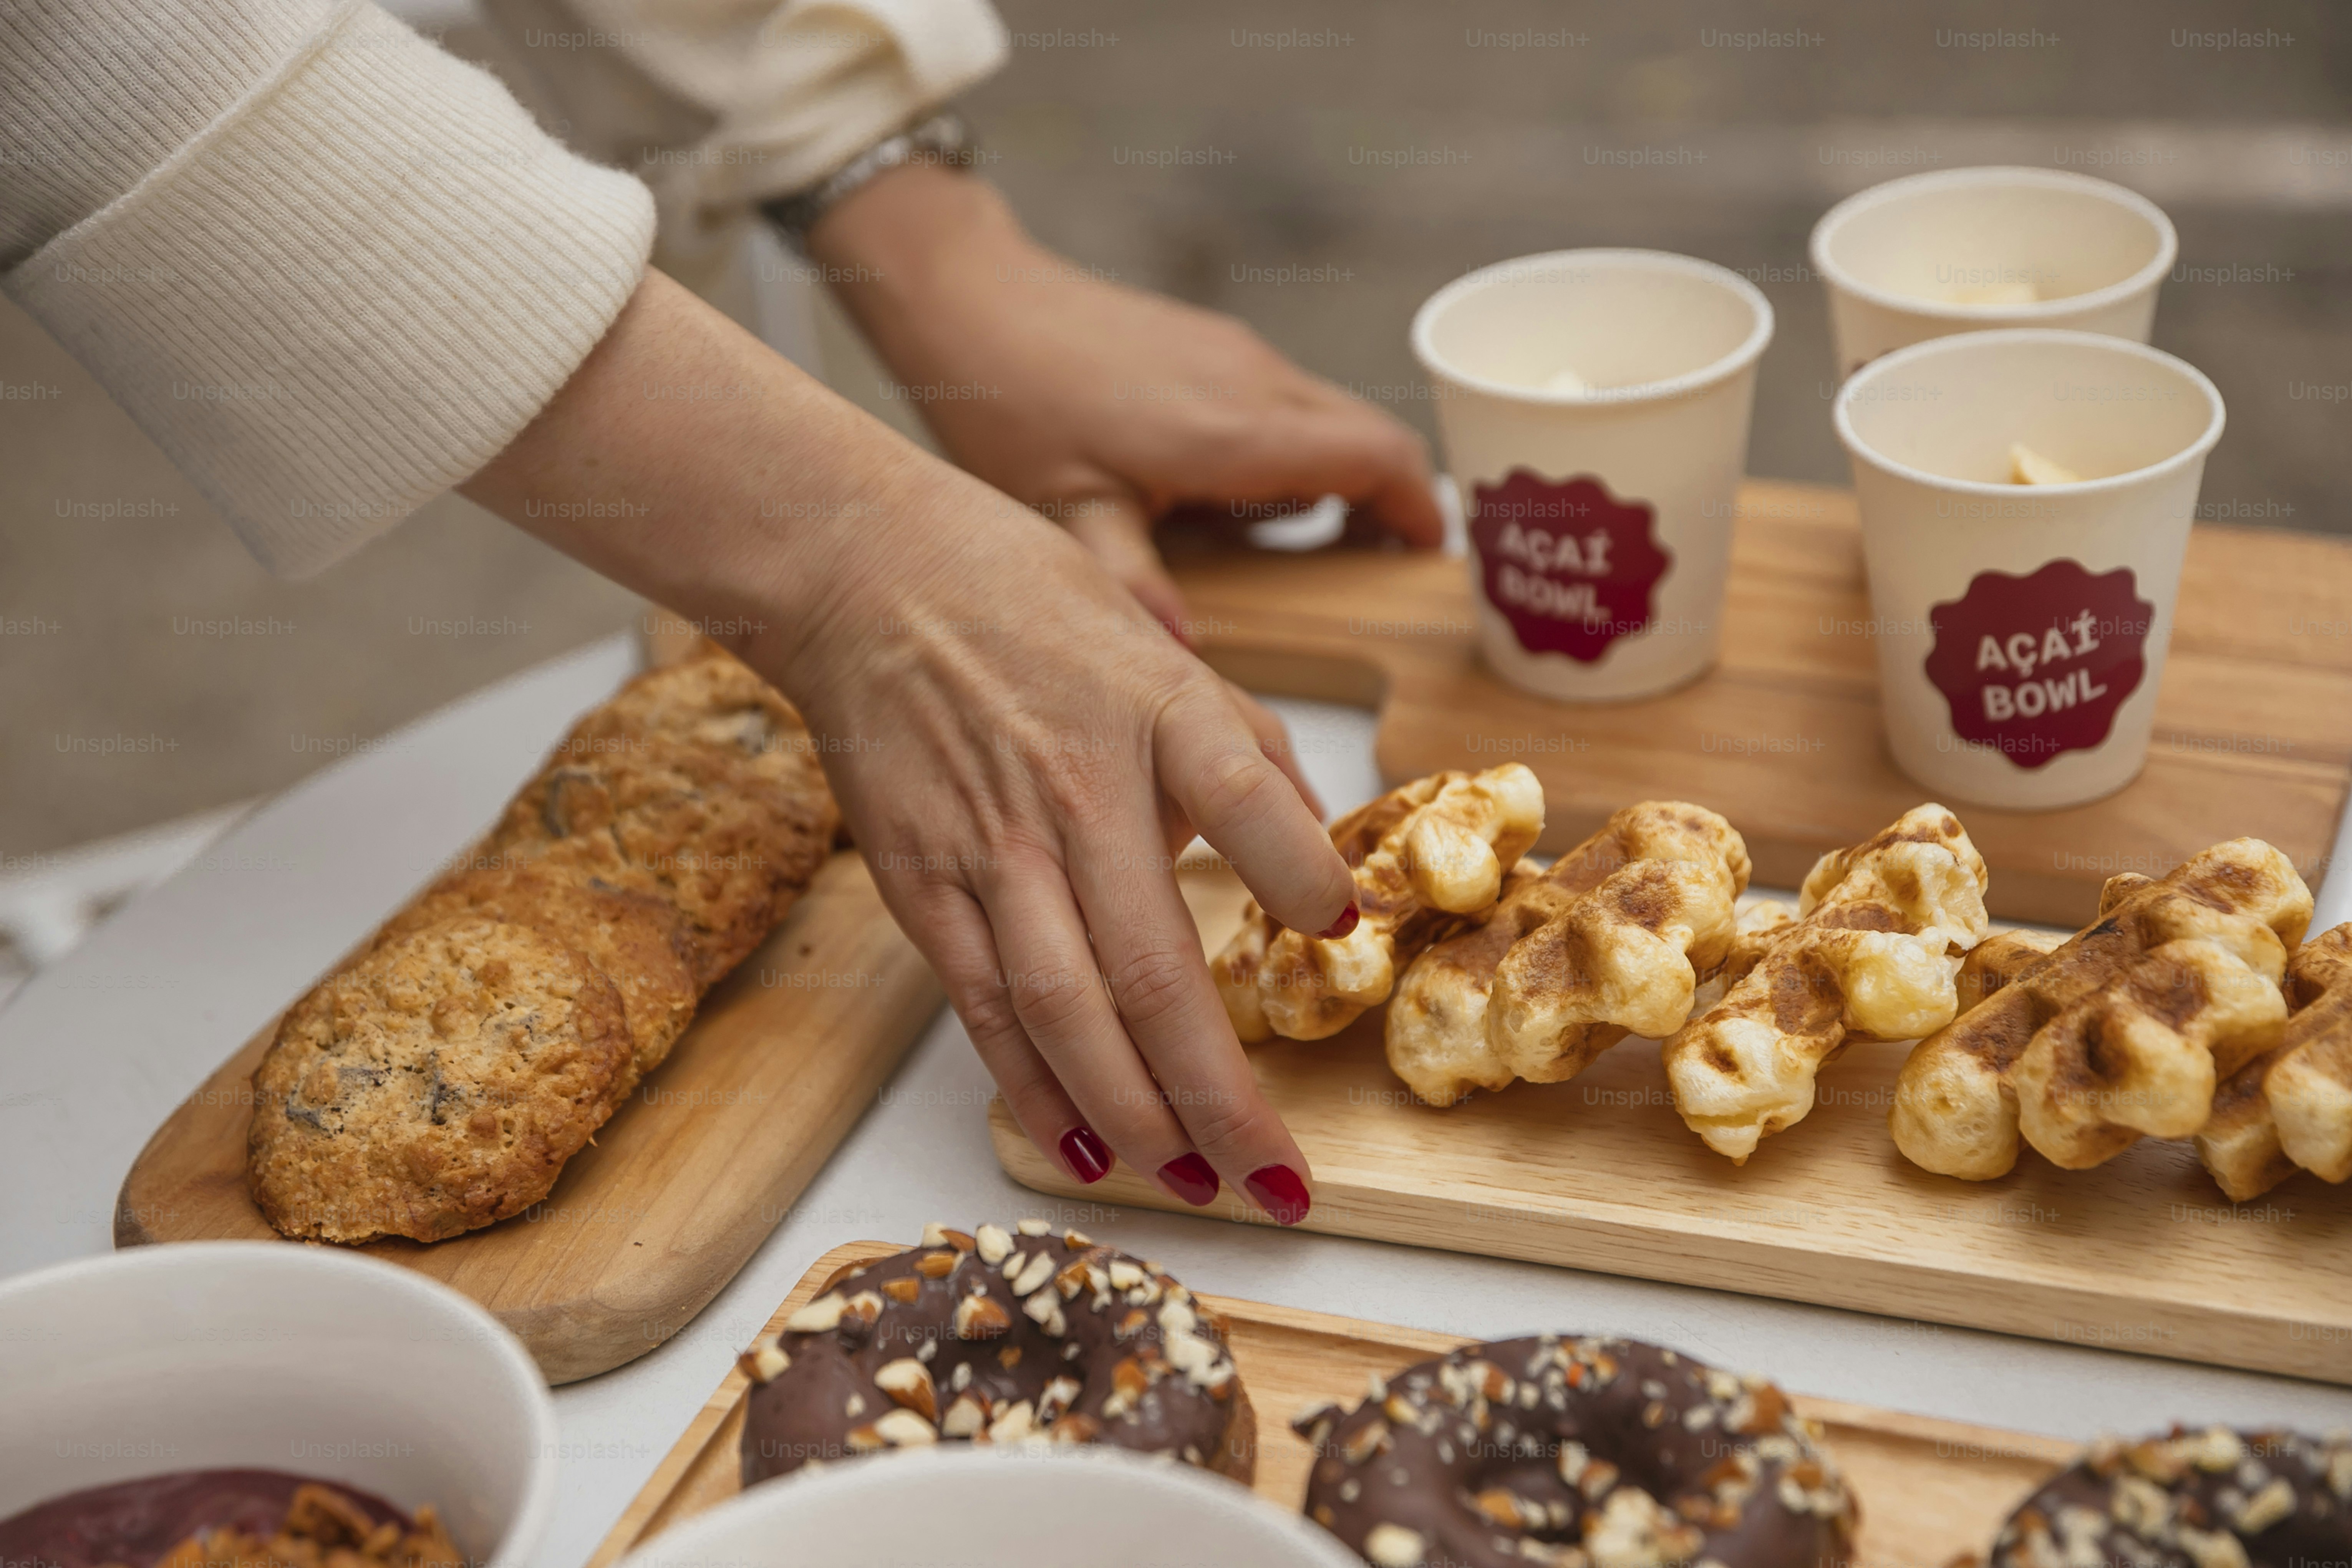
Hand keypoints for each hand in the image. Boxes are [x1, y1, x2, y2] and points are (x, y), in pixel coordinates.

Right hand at [467, 269, 1349, 1220]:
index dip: (1298, 871)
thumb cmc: (1031, 608)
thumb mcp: (1163, 650)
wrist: (868, 578)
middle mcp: (1079, 792)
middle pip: (1154, 971)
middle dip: (1223, 1098)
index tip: (1344, 935)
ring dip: (1138, 1118)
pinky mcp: (925, 885)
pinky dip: (1035, 1089)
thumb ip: (1245, 749)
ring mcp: (992, 849)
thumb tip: (1319, 849)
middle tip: (1282, 1183)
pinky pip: (987, 1010)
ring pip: (1068, 1014)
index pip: (1246, 798)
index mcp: (1157, 715)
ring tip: (1198, 1189)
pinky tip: (1085, 1152)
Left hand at [808, 165, 1445, 634]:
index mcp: (1234, 431)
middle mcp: (1251, 381)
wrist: (971, 300)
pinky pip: (1282, 398)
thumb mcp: (1067, 512)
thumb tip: (1182, 651)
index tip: (1423, 556)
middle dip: (1388, 498)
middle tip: (1371, 565)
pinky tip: (1231, 493)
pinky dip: (1289, 447)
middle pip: (1370, 433)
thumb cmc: (1011, 405)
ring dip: (1334, 474)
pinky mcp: (1209, 342)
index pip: (1379, 458)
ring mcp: (1233, 354)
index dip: (1417, 509)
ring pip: (1327, 415)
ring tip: (1296, 540)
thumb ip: (1133, 582)